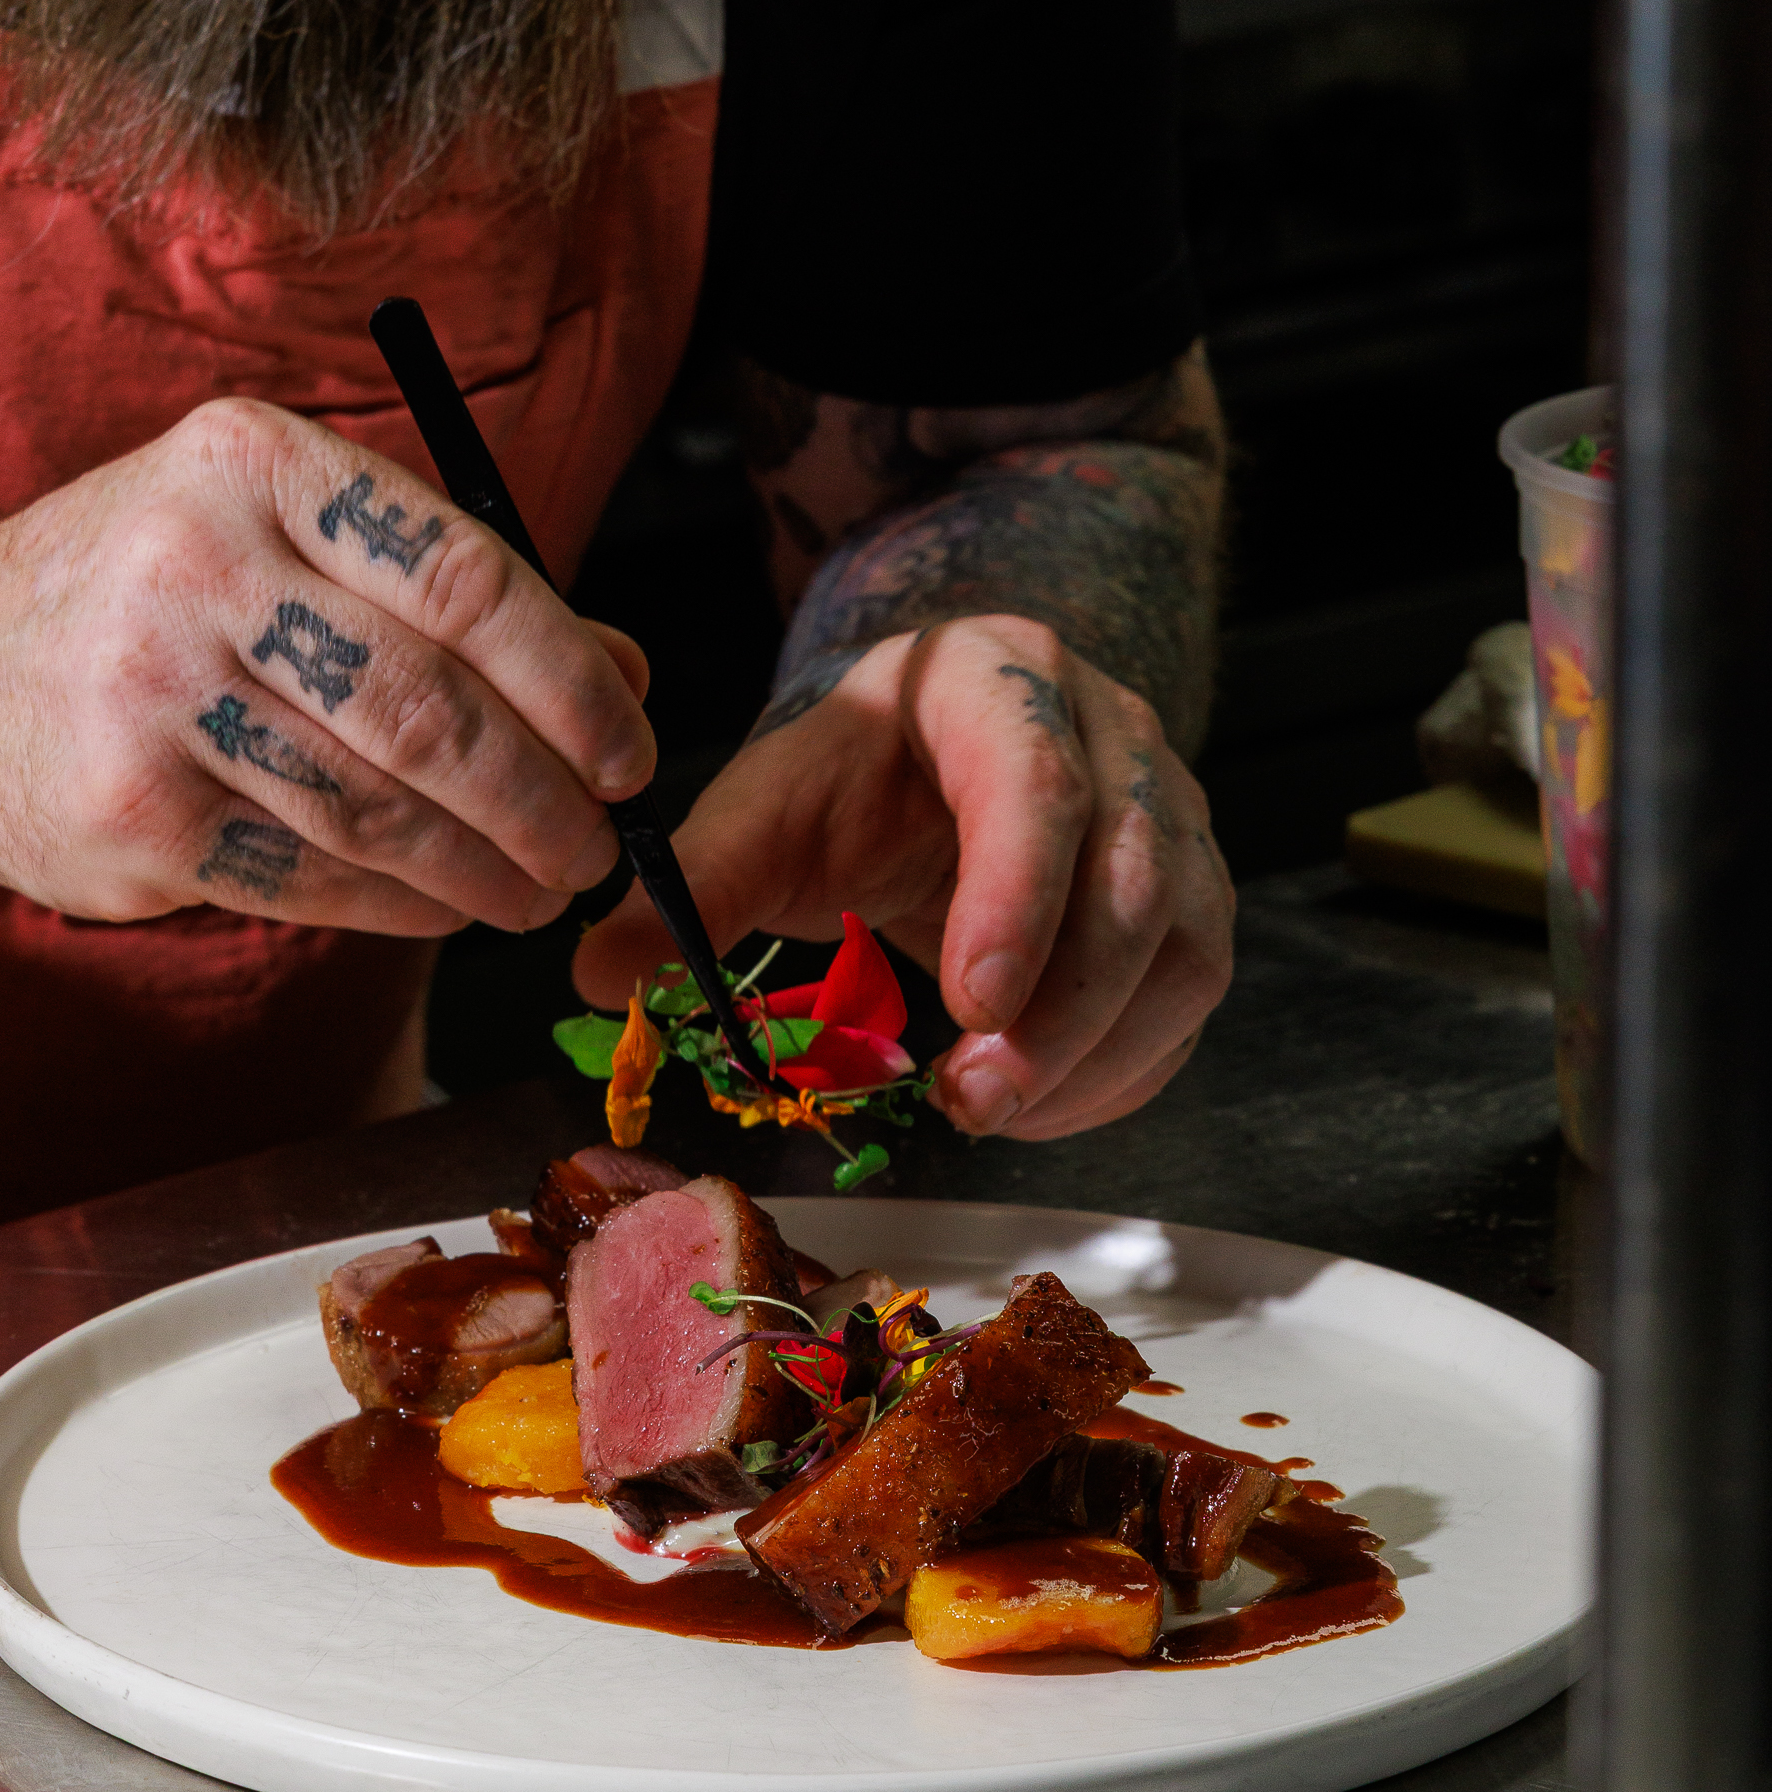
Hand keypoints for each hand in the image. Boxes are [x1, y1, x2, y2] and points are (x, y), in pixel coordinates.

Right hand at [0, 397, 654, 933]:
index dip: (573, 677)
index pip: (467, 575)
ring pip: (378, 806)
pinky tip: (444, 907)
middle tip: (597, 844)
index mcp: (254, 463)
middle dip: (544, 797)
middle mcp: (195, 564)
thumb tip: (623, 673)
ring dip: (483, 868)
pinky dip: (400, 905)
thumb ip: (443, 592)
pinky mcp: (130, 815)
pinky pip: (312, 875)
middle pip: (431, 706)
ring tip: (537, 889)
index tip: (632, 744)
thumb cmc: (139, 599)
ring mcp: (152, 694)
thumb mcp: (273, 538)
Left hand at [573, 616, 1233, 1139]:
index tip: (968, 1002)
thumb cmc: (851, 773)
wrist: (931, 742)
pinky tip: (1039, 1105)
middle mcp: (1110, 732)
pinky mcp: (1191, 887)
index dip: (1014, 897)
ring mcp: (1169, 811)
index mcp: (995, 680)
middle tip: (968, 1100)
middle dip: (1057, 1012)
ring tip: (992, 1111)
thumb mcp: (764, 807)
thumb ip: (693, 884)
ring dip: (1096, 1051)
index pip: (1036, 779)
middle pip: (1131, 877)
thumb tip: (599, 969)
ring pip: (1183, 942)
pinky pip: (1193, 990)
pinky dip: (1125, 1067)